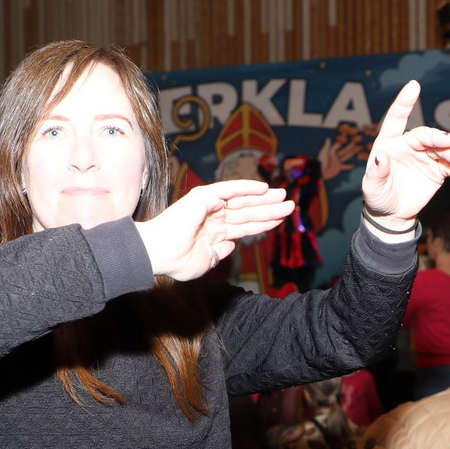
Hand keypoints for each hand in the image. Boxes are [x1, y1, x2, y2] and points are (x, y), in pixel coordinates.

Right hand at [135, 180, 292, 281]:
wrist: (159, 254)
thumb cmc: (176, 260)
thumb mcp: (206, 261)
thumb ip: (219, 253)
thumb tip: (231, 245)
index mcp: (214, 232)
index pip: (244, 226)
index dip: (263, 223)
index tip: (280, 221)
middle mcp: (213, 217)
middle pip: (248, 212)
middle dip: (269, 209)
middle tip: (290, 205)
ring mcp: (209, 206)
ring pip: (243, 201)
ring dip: (264, 199)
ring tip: (284, 196)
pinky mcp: (204, 197)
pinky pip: (230, 190)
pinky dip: (246, 187)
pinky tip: (263, 188)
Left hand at [318, 129, 364, 181]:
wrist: (320, 170)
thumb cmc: (321, 160)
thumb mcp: (325, 152)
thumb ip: (327, 145)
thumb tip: (328, 138)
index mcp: (332, 151)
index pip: (338, 145)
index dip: (341, 141)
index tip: (345, 136)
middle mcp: (335, 156)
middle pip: (343, 151)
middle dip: (348, 147)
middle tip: (353, 144)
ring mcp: (337, 161)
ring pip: (345, 157)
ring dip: (349, 155)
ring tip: (353, 152)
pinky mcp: (338, 167)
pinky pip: (345, 166)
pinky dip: (349, 166)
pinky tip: (353, 166)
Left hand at [359, 81, 449, 224]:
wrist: (392, 213)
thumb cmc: (378, 196)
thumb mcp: (371, 187)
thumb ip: (376, 172)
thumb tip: (381, 156)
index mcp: (389, 143)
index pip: (396, 119)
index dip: (404, 102)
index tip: (414, 86)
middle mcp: (409, 145)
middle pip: (425, 135)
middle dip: (438, 136)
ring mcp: (425, 157)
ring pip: (440, 149)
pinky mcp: (437, 171)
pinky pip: (449, 167)